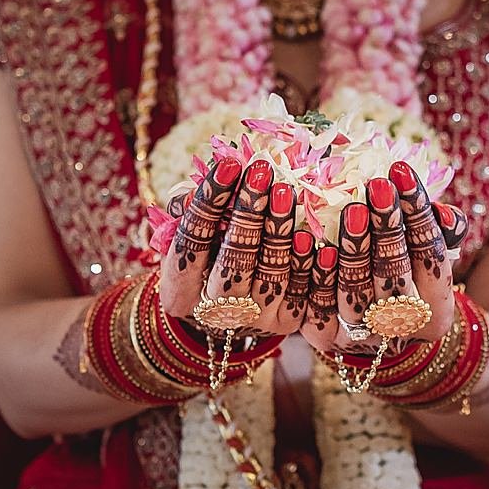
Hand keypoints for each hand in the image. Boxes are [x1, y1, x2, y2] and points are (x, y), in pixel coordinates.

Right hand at [159, 157, 310, 337]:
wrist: (232, 304)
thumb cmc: (206, 254)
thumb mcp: (188, 233)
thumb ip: (188, 208)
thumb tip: (202, 184)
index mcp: (179, 294)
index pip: (191, 245)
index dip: (209, 204)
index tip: (228, 166)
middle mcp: (214, 313)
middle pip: (232, 263)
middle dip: (248, 214)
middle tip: (261, 173)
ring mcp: (254, 320)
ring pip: (270, 276)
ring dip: (279, 230)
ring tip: (285, 191)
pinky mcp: (288, 322)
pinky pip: (303, 292)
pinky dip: (307, 262)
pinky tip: (309, 232)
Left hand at [301, 160, 468, 357]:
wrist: (370, 324)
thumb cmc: (406, 273)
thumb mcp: (429, 253)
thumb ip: (442, 232)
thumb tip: (444, 214)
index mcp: (435, 310)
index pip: (430, 256)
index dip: (417, 213)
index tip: (401, 172)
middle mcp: (401, 328)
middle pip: (393, 274)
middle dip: (386, 226)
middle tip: (377, 186)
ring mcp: (362, 335)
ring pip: (356, 289)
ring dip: (353, 246)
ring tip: (351, 207)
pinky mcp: (325, 336)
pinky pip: (319, 303)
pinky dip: (318, 271)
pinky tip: (312, 239)